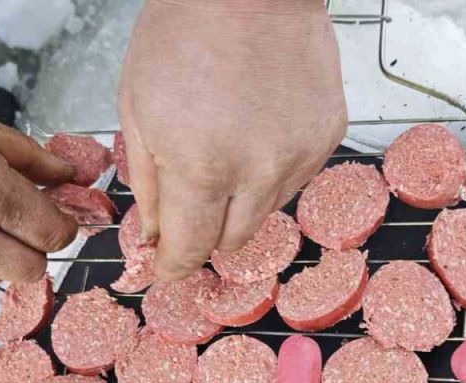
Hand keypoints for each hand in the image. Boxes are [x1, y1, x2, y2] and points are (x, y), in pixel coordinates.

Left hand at [118, 0, 346, 279]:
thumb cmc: (185, 31)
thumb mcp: (137, 108)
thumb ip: (149, 184)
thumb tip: (155, 236)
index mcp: (203, 168)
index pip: (191, 250)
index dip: (174, 265)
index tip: (167, 266)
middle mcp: (259, 172)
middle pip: (233, 241)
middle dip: (206, 231)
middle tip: (192, 200)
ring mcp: (300, 155)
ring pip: (266, 212)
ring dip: (242, 197)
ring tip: (226, 143)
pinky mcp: (328, 136)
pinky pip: (296, 177)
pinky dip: (274, 167)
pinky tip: (257, 127)